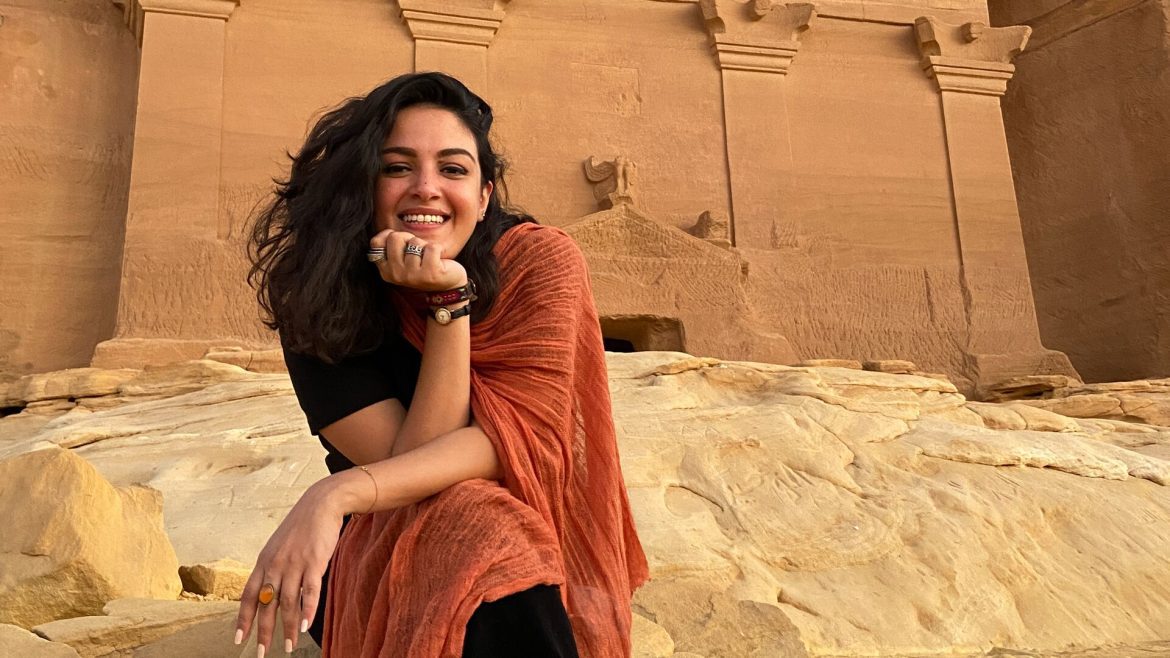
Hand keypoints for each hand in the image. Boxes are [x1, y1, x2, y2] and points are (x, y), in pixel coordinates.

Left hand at [235, 479, 345, 655]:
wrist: (320, 504)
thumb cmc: (301, 527)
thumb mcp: (278, 546)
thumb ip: (272, 568)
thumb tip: (267, 593)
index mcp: (263, 562)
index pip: (248, 596)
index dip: (243, 619)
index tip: (239, 639)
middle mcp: (275, 565)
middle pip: (266, 605)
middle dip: (263, 632)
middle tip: (262, 653)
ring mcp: (295, 564)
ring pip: (288, 603)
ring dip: (288, 628)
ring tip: (288, 647)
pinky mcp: (315, 563)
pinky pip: (309, 591)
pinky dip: (307, 611)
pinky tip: (305, 626)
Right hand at [370, 229, 467, 290]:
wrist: (447, 284)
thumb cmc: (424, 265)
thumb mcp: (402, 258)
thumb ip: (390, 246)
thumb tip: (388, 233)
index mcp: (386, 271)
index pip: (376, 243)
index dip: (389, 235)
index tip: (401, 243)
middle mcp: (396, 275)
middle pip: (395, 238)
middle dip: (408, 238)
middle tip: (417, 251)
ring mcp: (412, 275)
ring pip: (415, 242)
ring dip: (424, 246)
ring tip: (427, 258)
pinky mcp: (430, 273)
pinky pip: (432, 247)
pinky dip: (438, 248)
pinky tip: (438, 260)